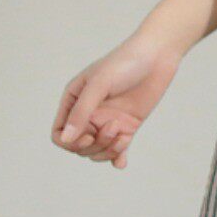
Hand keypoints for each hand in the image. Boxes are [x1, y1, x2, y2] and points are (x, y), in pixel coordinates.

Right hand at [51, 34, 181, 169]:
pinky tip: (122, 162)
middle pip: (79, 146)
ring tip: (123, 134)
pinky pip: (117, 149)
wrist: (157, 55)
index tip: (88, 137)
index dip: (70, 143)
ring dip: (108, 150)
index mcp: (74, 100)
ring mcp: (108, 120)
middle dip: (95, 146)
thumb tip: (65, 139)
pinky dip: (118, 157)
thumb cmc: (125, 63)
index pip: (59, 134)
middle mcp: (89, 113)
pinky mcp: (128, 125)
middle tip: (114, 128)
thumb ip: (82, 112)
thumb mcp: (100, 85)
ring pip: (98, 151)